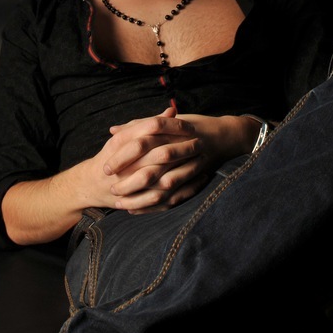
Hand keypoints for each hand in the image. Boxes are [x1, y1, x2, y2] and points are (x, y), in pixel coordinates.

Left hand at [97, 109, 260, 213]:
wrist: (227, 136)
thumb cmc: (191, 126)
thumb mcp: (166, 122)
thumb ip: (138, 126)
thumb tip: (112, 131)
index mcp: (170, 130)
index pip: (139, 143)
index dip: (121, 157)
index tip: (105, 167)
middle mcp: (180, 148)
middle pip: (150, 169)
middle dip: (129, 182)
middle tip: (110, 189)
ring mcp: (191, 166)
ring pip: (161, 188)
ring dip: (140, 198)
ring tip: (120, 204)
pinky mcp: (197, 179)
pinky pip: (175, 198)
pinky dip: (156, 205)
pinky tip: (137, 210)